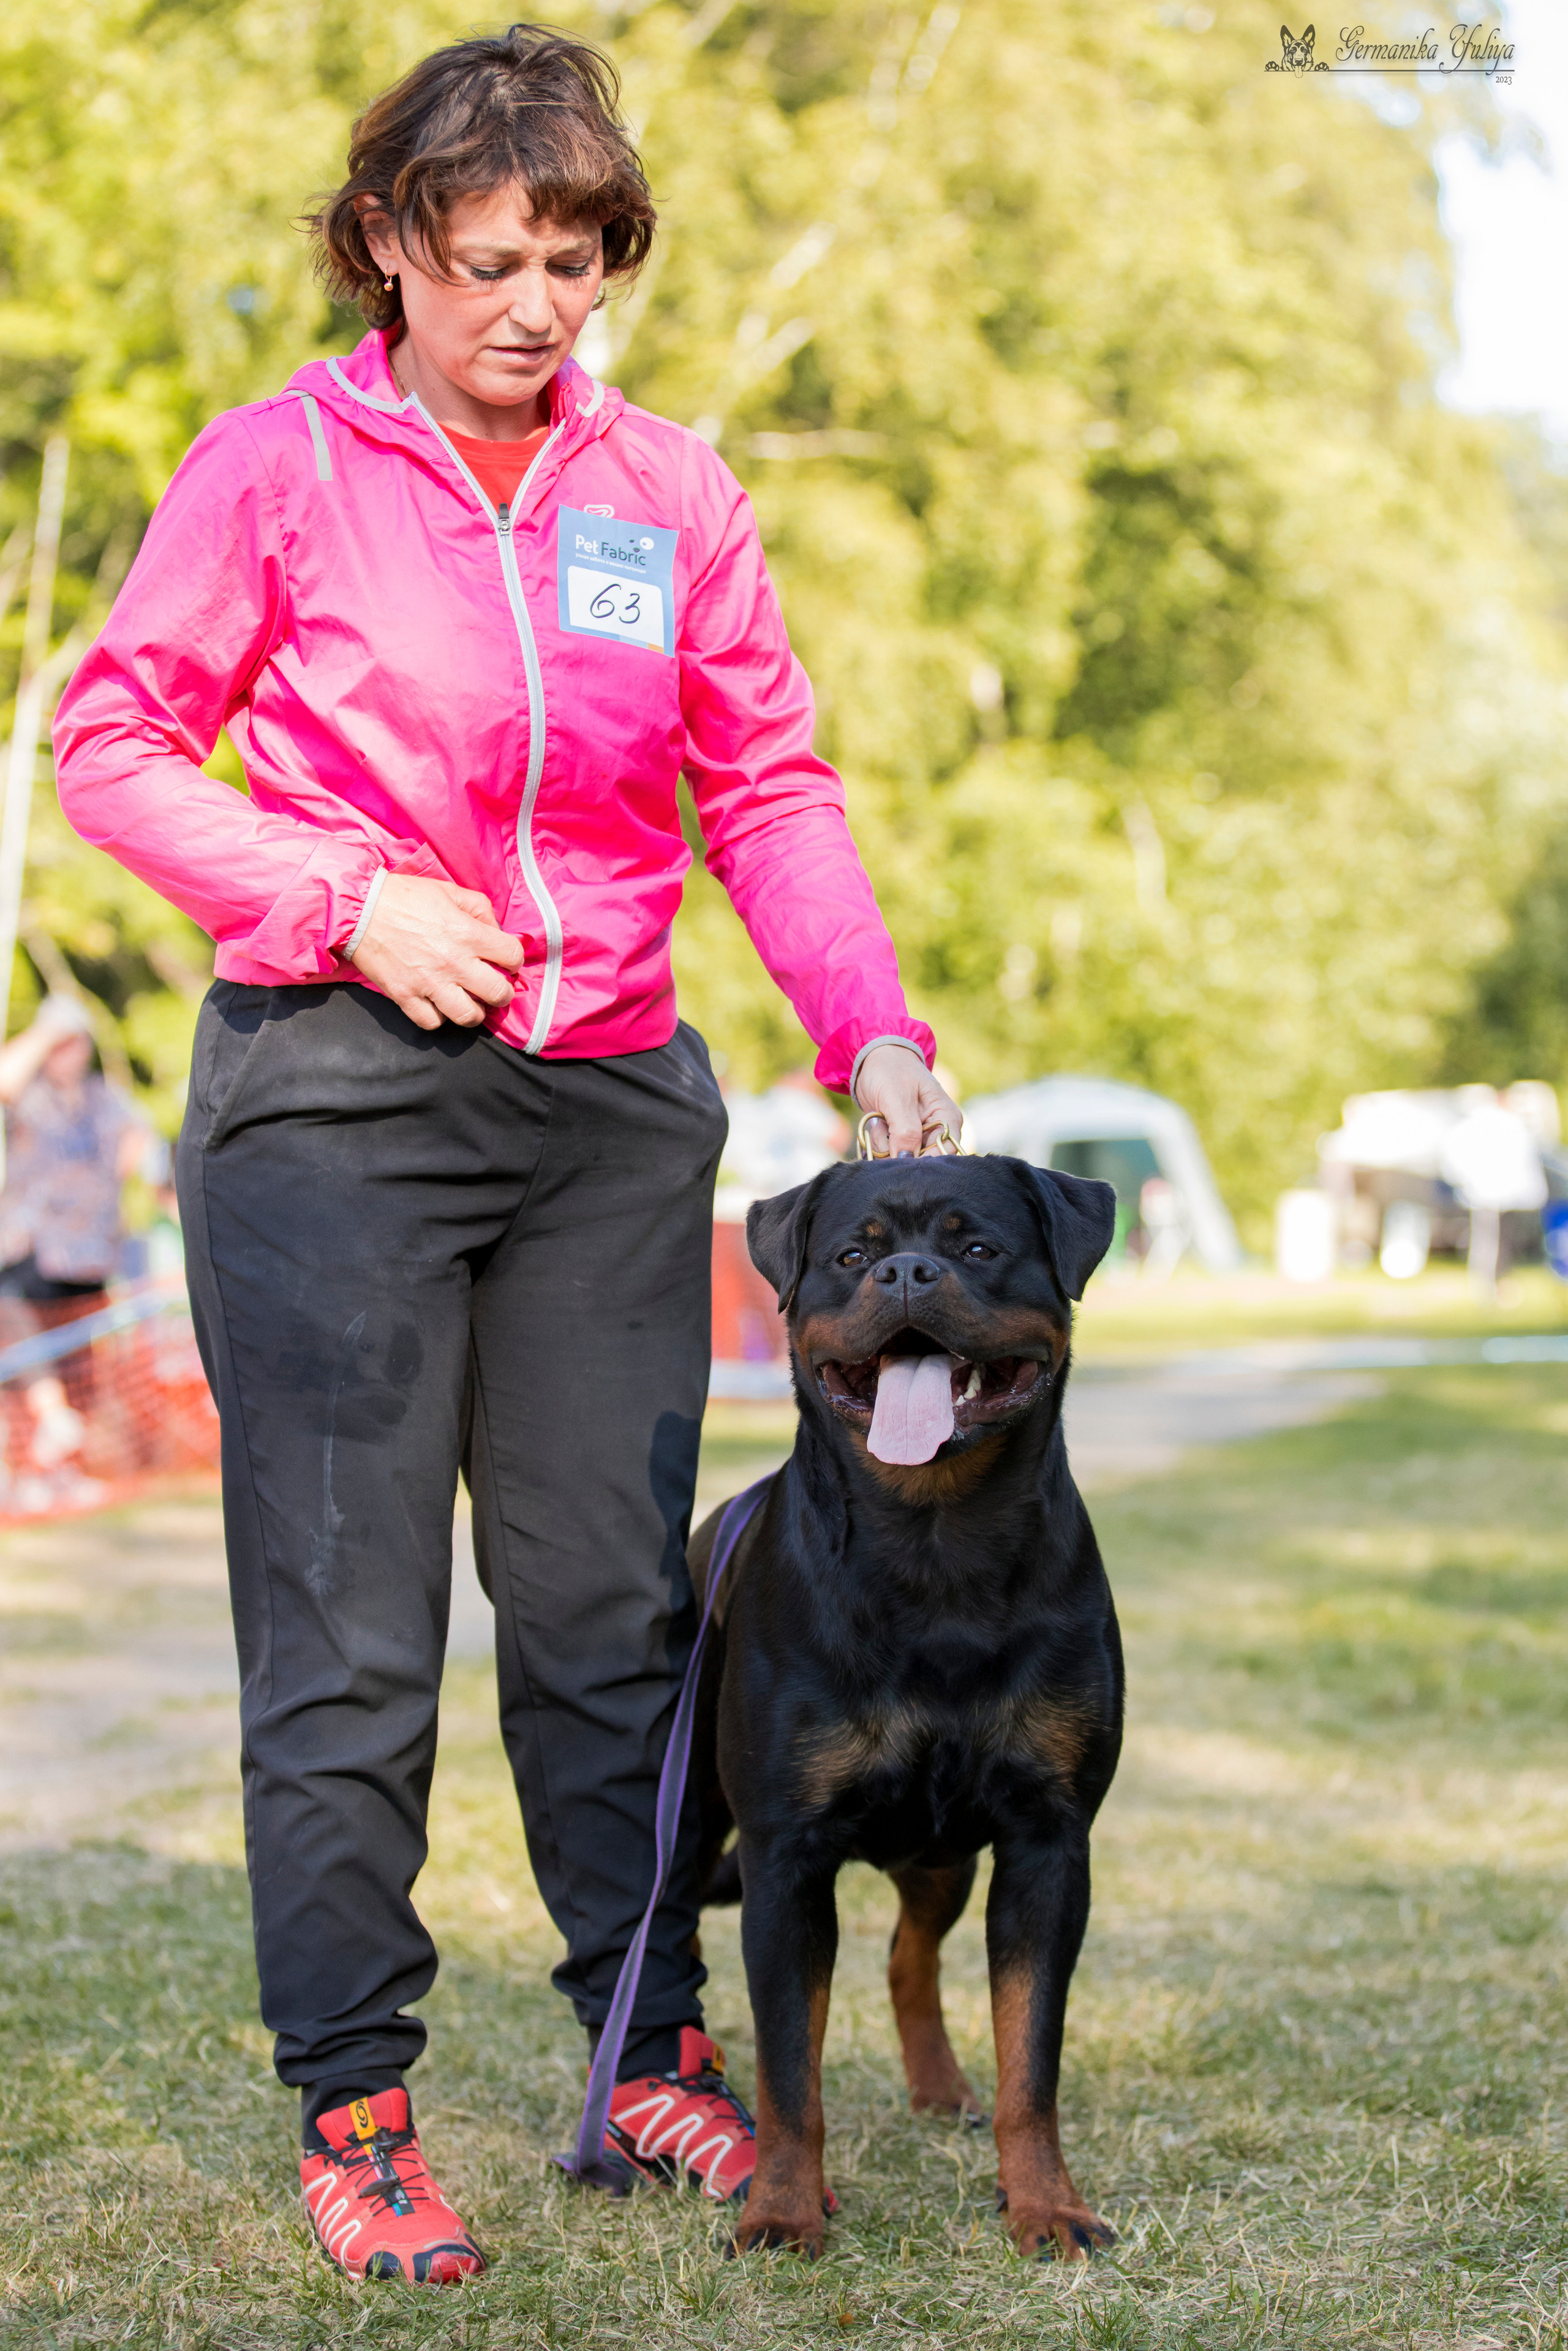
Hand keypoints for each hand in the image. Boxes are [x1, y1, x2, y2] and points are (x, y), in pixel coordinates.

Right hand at [347, 873, 523, 1031]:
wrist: (359, 908)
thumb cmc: (406, 897)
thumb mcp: (450, 891)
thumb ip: (480, 910)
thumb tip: (496, 933)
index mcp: (468, 934)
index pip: (513, 956)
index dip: (514, 959)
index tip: (505, 961)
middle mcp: (454, 962)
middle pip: (499, 994)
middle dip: (502, 993)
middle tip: (493, 987)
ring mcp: (429, 983)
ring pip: (469, 1016)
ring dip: (474, 1012)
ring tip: (468, 1001)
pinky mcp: (405, 996)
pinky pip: (432, 1022)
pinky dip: (438, 1017)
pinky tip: (437, 1004)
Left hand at [854, 1045, 963, 1157]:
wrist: (871, 1060)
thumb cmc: (889, 1070)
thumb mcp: (896, 1098)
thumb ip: (905, 1131)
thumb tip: (907, 1160)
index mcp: (947, 1117)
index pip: (945, 1151)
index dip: (923, 1160)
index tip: (898, 1155)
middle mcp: (937, 1130)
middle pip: (923, 1160)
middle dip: (898, 1149)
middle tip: (884, 1127)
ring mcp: (919, 1136)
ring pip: (903, 1159)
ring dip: (885, 1145)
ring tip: (881, 1120)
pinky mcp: (902, 1139)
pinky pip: (891, 1153)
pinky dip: (879, 1143)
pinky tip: (878, 1124)